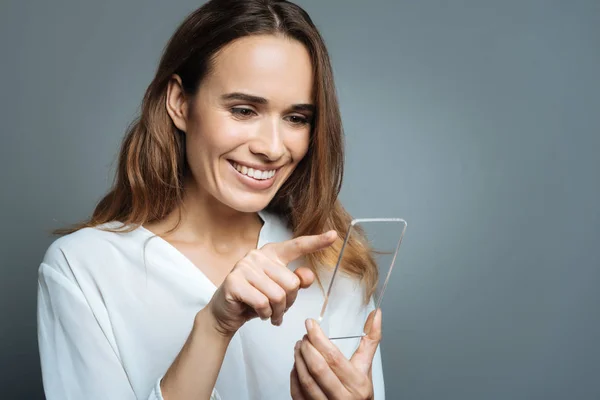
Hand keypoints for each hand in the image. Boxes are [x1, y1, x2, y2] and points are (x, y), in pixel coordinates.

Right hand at [207, 230, 336, 335]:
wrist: (225, 314)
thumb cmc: (253, 300)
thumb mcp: (279, 291)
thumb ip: (295, 282)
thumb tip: (308, 276)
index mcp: (271, 254)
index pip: (296, 246)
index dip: (316, 242)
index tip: (334, 235)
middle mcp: (257, 256)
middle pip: (291, 283)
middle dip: (288, 303)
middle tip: (277, 310)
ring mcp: (244, 267)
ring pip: (278, 295)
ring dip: (276, 312)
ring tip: (268, 313)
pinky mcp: (234, 282)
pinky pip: (262, 302)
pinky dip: (263, 314)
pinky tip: (257, 312)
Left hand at [290, 309, 381, 399]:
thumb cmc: (359, 391)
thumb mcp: (366, 367)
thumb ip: (370, 341)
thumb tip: (376, 315)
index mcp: (357, 384)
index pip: (334, 358)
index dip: (319, 339)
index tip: (311, 325)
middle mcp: (342, 397)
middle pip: (318, 368)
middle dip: (307, 348)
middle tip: (305, 336)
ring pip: (306, 381)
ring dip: (298, 359)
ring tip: (299, 347)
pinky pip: (297, 393)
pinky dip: (294, 376)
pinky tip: (297, 365)